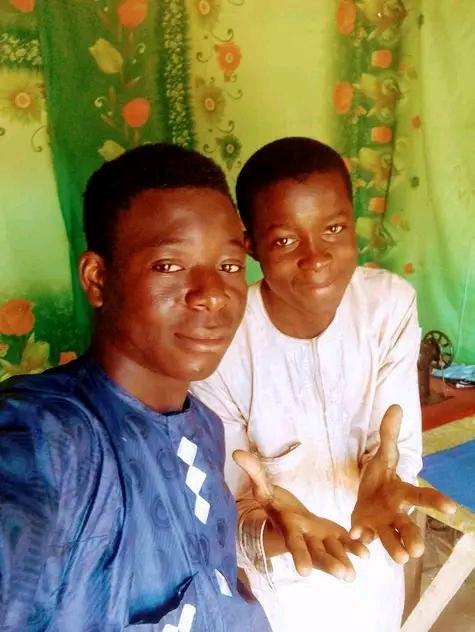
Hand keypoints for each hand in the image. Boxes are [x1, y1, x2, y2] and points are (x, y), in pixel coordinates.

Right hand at [233, 449, 368, 580]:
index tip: (304, 573)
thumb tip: (237, 453)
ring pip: (333, 552)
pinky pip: (344, 544)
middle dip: (330, 564)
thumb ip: (254, 472)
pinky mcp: (332, 537)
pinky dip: (354, 548)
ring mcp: (320, 540)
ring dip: (344, 560)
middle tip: (345, 575)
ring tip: (355, 574)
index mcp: (290, 528)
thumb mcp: (264, 488)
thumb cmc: (275, 502)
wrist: (287, 516)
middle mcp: (306, 539)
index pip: (294, 543)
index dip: (299, 555)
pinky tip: (367, 554)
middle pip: (317, 553)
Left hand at [350, 405, 456, 562]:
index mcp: (402, 492)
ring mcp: (380, 525)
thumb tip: (395, 406)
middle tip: (418, 550)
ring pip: (390, 539)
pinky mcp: (363, 532)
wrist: (364, 497)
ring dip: (393, 548)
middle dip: (413, 537)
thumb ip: (388, 434)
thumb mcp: (382, 455)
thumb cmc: (380, 478)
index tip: (451, 508)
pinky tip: (356, 540)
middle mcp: (395, 513)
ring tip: (400, 558)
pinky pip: (364, 541)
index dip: (436, 501)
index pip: (422, 496)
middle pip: (408, 526)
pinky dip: (361, 542)